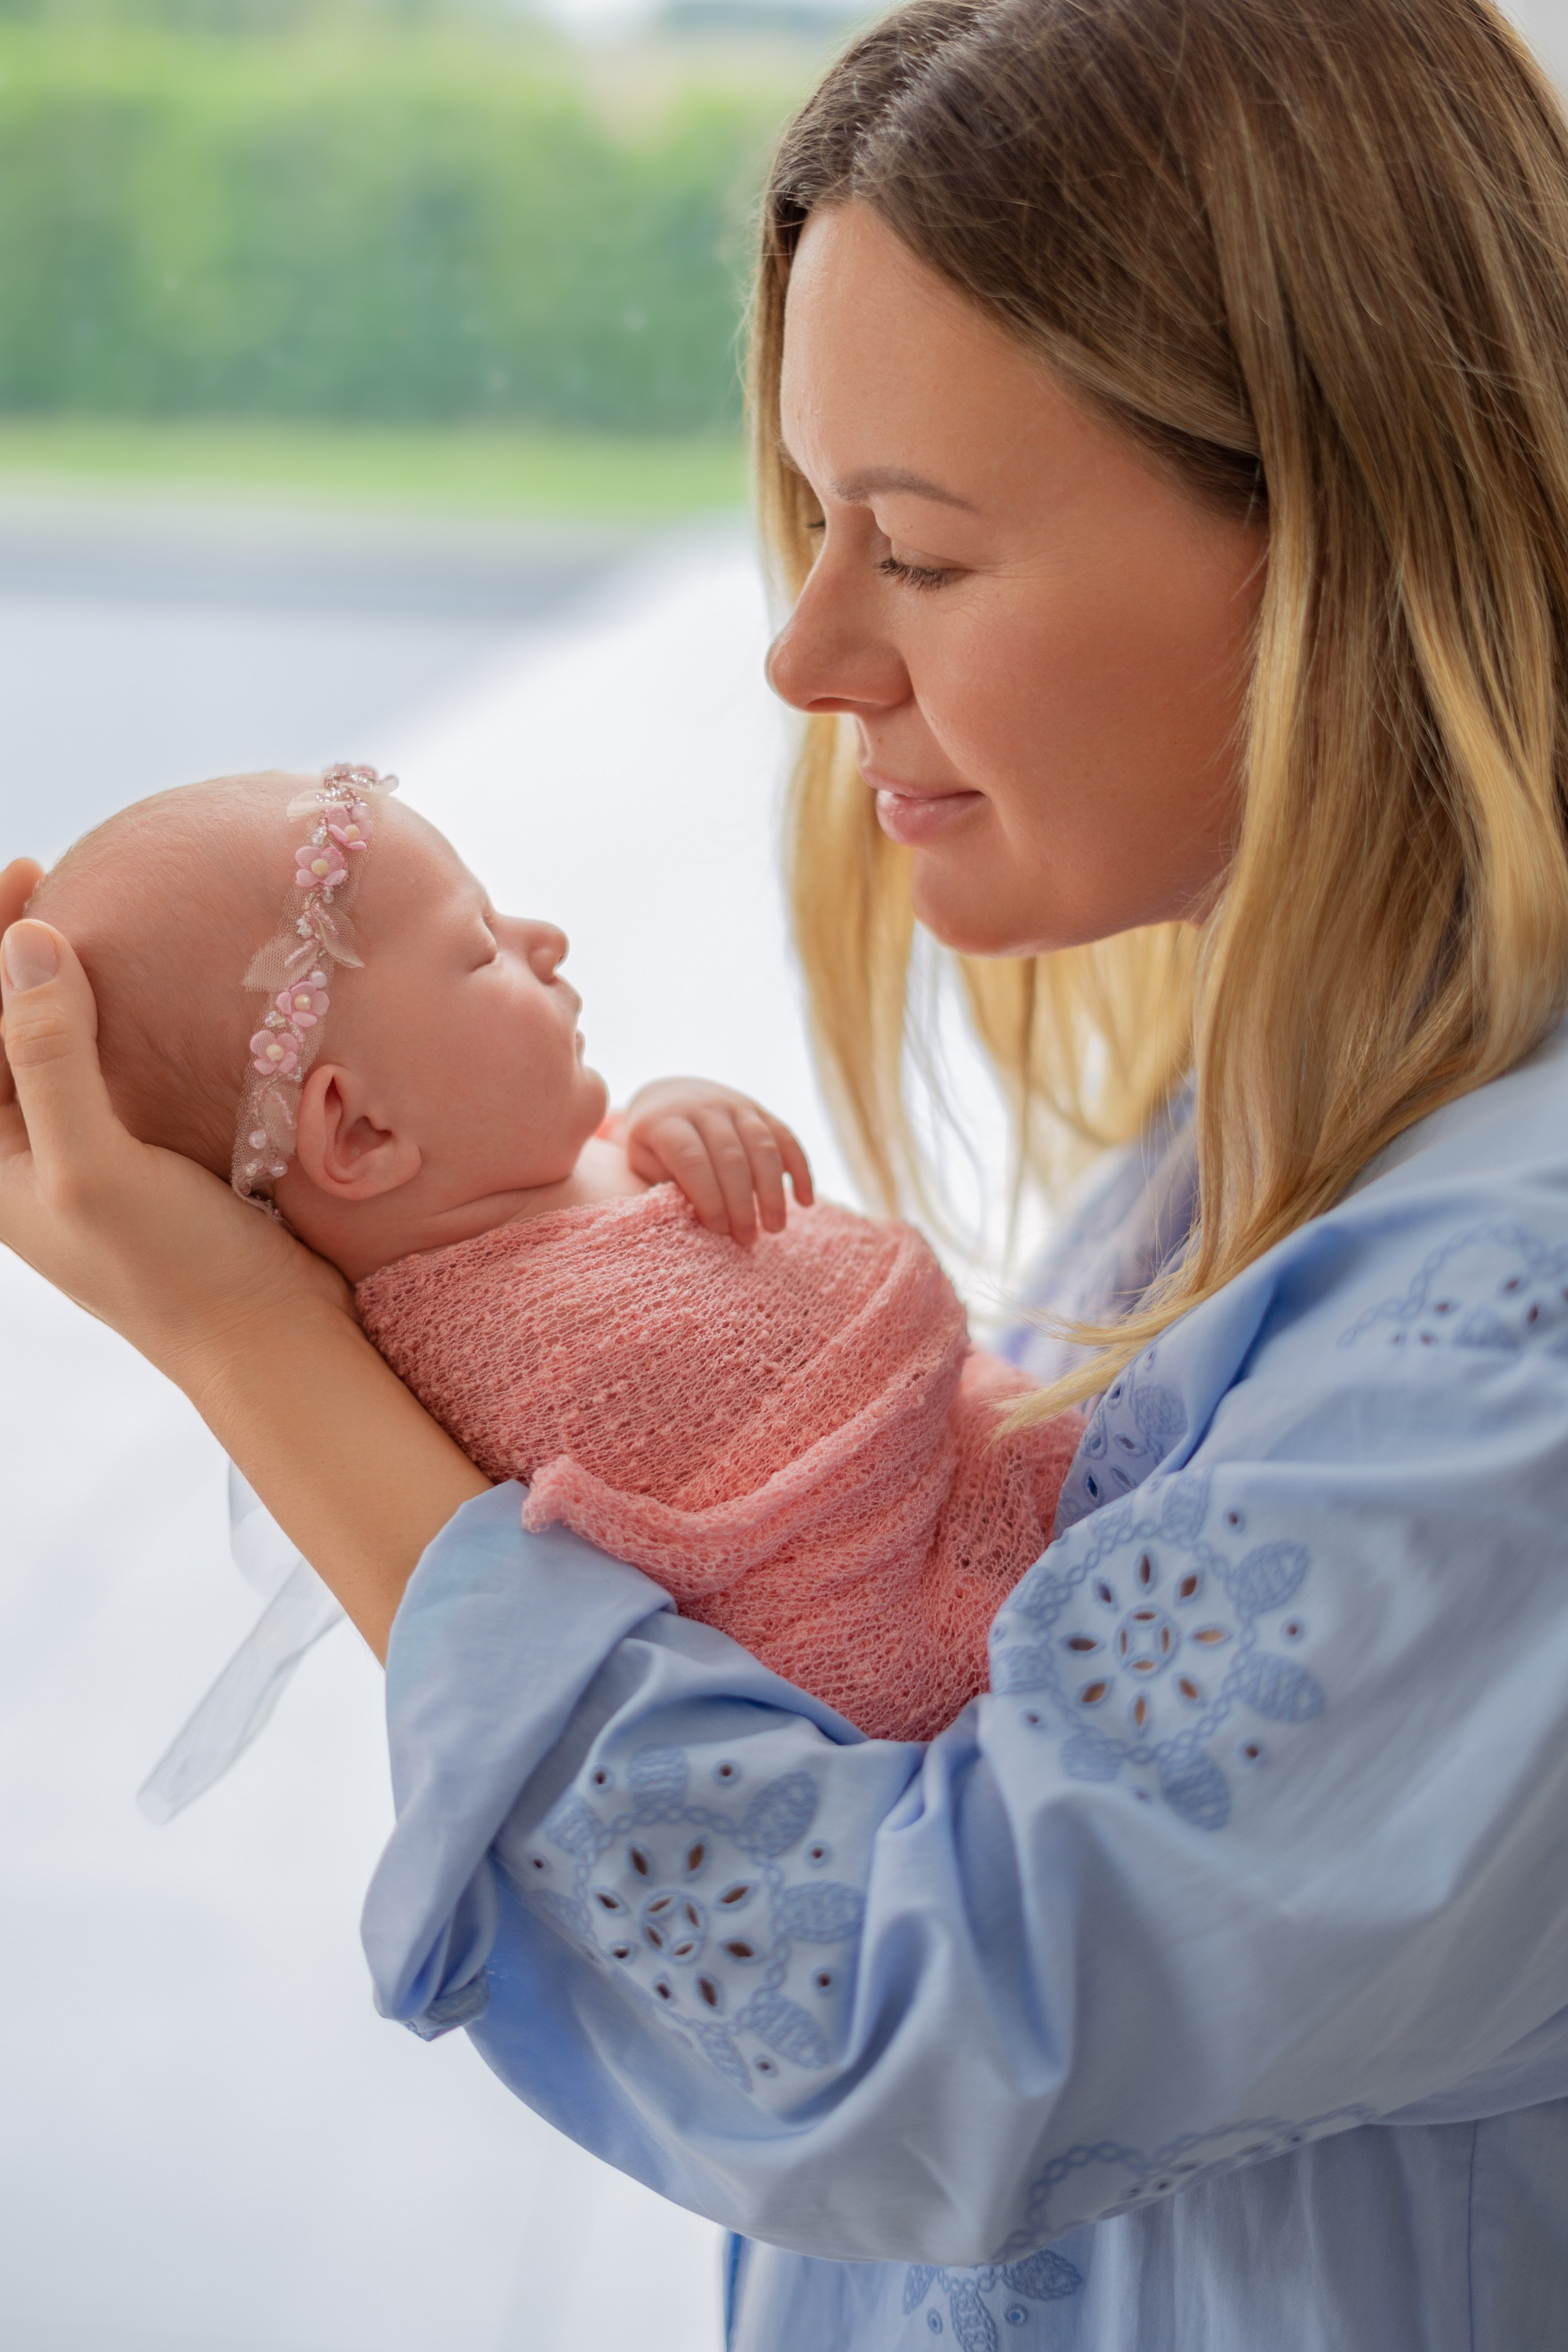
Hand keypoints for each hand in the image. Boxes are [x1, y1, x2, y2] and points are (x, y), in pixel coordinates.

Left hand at [2, 875, 488, 1659]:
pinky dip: (120, 1018)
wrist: (270, 1342)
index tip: (28, 874)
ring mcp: (87, 1155)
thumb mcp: (94, 1165)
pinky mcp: (143, 1156)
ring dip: (69, 980)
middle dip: (13, 954)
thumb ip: (49, 1055)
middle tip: (59, 878)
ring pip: (53, 1044)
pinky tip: (157, 988)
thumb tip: (27, 939)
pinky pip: (112, 1068)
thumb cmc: (176, 1271)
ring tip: (102, 916)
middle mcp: (26, 1155)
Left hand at [623, 1076, 813, 1244]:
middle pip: (731, 1156)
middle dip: (741, 1202)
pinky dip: (800, 1170)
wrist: (670, 1096)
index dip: (708, 1196)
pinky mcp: (760, 1110)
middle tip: (747, 1239)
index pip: (692, 1159)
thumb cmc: (655, 1145)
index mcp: (668, 1122)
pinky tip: (805, 1202)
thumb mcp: (643, 1163)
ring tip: (775, 1228)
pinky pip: (786, 1138)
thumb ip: (663, 1187)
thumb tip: (692, 1221)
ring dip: (772, 1190)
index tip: (719, 1230)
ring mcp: (736, 1106)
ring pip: (763, 1146)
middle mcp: (704, 1108)